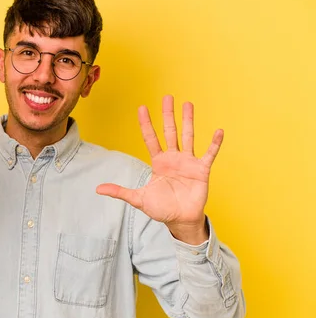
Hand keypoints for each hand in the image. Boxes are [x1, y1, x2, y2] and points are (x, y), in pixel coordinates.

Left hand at [96, 95, 222, 243]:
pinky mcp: (202, 170)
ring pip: (188, 136)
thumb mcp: (138, 199)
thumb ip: (120, 192)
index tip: (142, 108)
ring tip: (188, 104)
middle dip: (168, 114)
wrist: (180, 220)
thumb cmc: (161, 209)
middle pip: (170, 131)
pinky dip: (214, 143)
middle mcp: (173, 158)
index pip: (150, 138)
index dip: (146, 124)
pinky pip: (209, 154)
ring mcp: (188, 162)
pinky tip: (218, 131)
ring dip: (188, 121)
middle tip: (167, 97)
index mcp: (158, 162)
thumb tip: (98, 189)